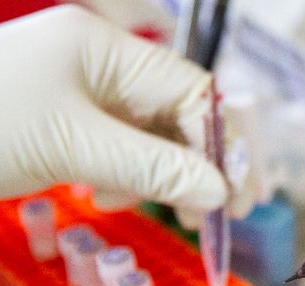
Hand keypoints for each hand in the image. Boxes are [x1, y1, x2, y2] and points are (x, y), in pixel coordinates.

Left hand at [0, 6, 251, 223]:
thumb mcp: (74, 147)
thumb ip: (155, 167)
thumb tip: (219, 194)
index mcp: (107, 49)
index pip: (192, 92)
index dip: (223, 146)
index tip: (236, 199)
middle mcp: (102, 64)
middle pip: (177, 115)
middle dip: (196, 165)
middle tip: (213, 217)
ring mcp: (83, 92)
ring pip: (150, 136)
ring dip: (157, 176)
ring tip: (137, 205)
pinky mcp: (67, 122)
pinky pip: (118, 149)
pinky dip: (124, 176)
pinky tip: (105, 195)